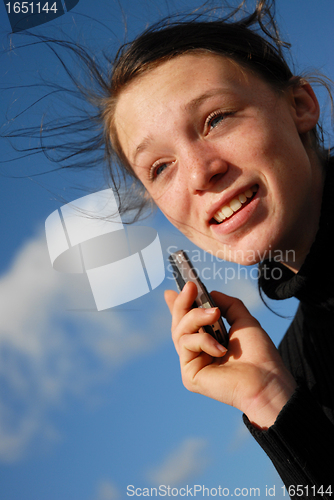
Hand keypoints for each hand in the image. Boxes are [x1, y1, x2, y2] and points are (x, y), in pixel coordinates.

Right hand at [165, 282, 296, 429]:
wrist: (266, 379)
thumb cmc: (258, 354)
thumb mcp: (243, 321)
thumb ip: (228, 305)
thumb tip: (210, 292)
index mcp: (208, 342)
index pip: (187, 322)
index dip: (178, 306)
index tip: (173, 290)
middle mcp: (197, 353)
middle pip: (179, 324)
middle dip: (182, 303)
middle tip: (190, 287)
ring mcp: (192, 363)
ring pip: (180, 332)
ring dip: (196, 317)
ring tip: (214, 314)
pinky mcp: (189, 374)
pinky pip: (186, 345)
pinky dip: (204, 341)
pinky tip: (221, 349)